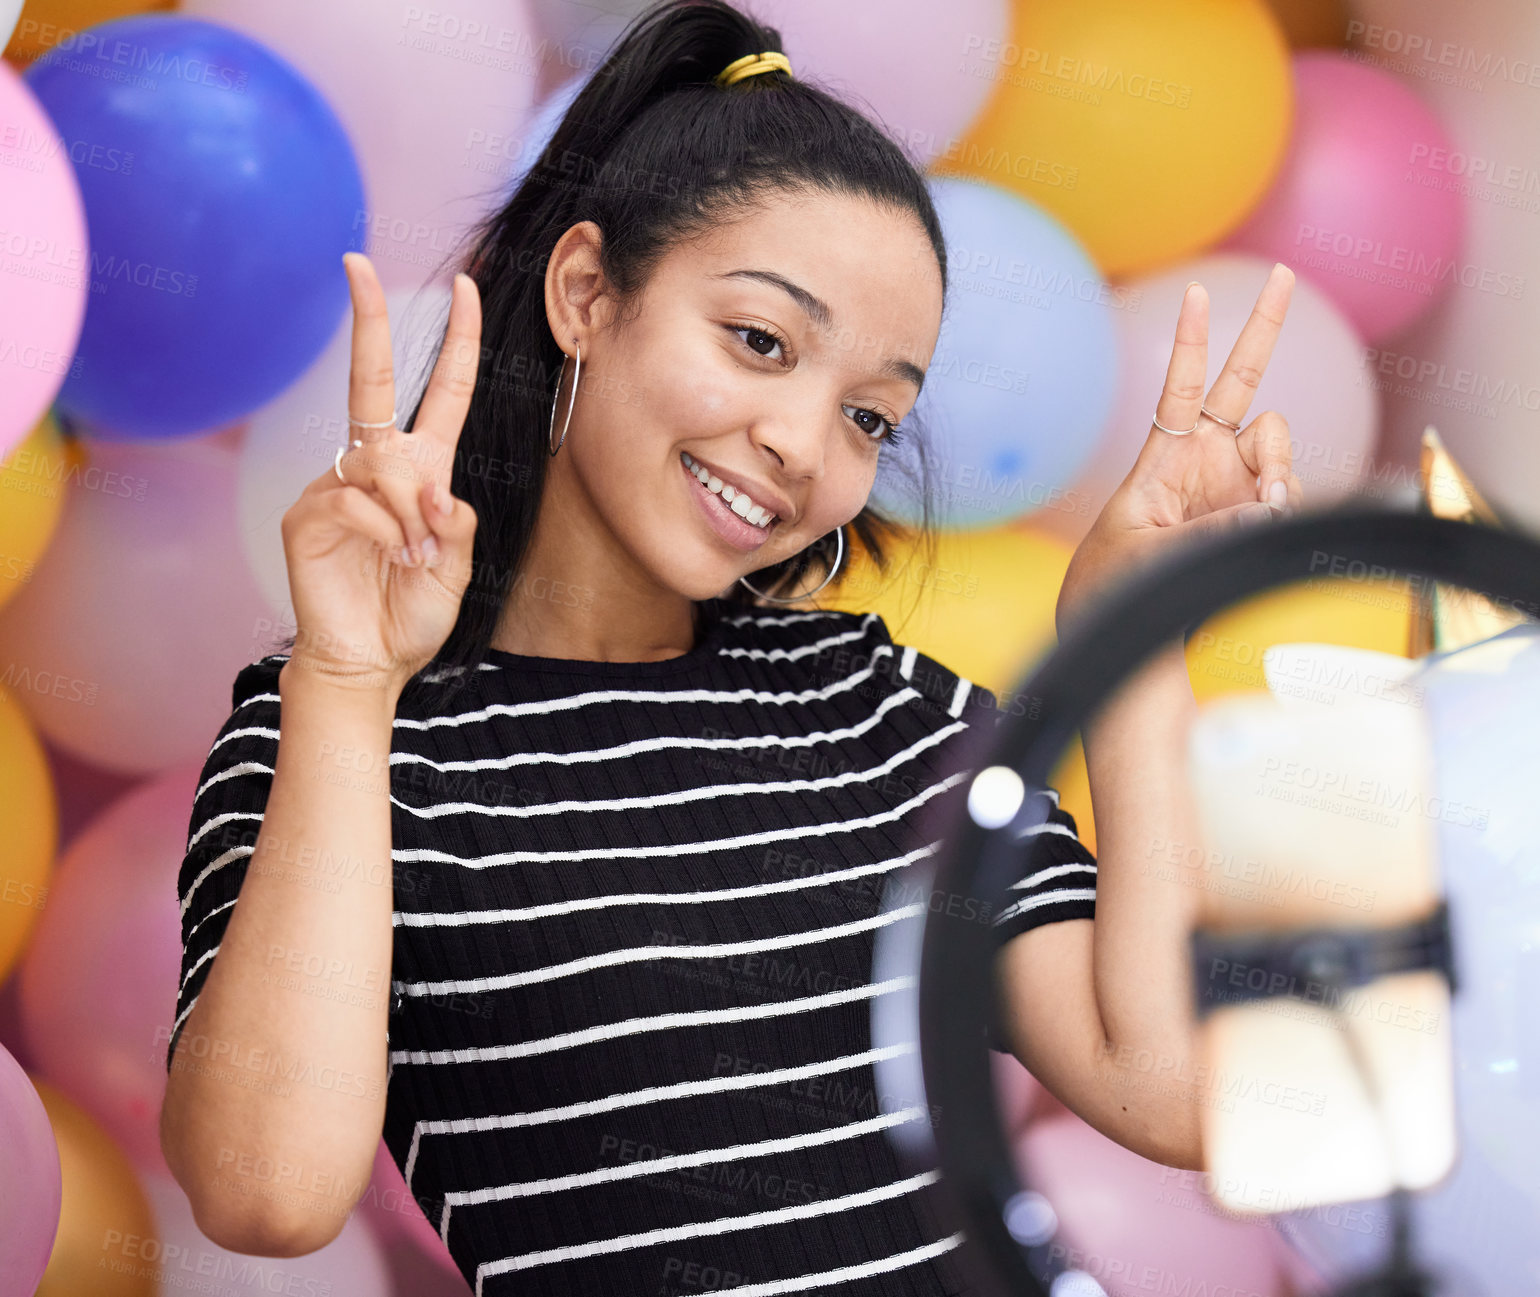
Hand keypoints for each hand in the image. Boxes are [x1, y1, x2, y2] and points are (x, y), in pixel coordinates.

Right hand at [279, 252, 481, 690]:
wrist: (369, 662)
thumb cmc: (411, 613)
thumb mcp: (456, 566)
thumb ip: (455, 523)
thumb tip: (433, 489)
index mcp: (419, 471)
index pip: (440, 393)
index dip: (455, 343)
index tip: (466, 289)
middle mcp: (373, 466)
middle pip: (369, 380)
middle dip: (367, 318)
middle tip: (357, 262)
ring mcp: (333, 484)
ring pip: (383, 462)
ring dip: (410, 514)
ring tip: (413, 560)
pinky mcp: (306, 513)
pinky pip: (355, 498)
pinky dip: (386, 531)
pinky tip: (390, 560)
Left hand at [1059, 263, 1303, 633]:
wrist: (1121, 620)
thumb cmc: (1117, 580)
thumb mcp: (1148, 553)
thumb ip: (1207, 530)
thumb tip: (1267, 511)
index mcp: (1165, 455)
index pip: (1181, 387)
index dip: (1191, 342)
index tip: (1195, 292)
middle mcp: (1207, 458)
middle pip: (1242, 381)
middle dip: (1263, 328)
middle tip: (1284, 275)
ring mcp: (1238, 484)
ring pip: (1279, 450)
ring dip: (1279, 473)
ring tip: (1266, 510)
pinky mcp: (1260, 514)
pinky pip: (1290, 497)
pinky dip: (1288, 508)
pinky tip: (1272, 522)